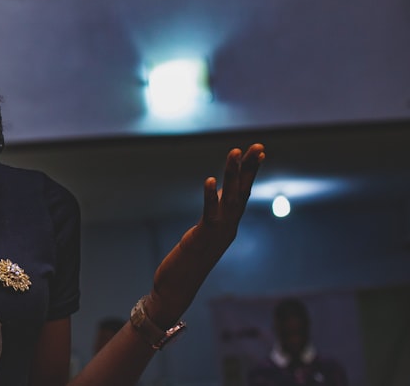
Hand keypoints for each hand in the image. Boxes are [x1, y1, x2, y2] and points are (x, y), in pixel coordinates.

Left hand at [146, 143, 264, 325]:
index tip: (259, 151)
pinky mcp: (201, 238)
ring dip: (233, 175)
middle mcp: (228, 227)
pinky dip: (211, 197)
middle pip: (242, 192)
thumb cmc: (187, 262)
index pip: (243, 192)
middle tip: (258, 146)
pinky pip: (210, 214)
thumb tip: (219, 198)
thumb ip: (214, 216)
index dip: (251, 171)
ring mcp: (217, 233)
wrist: (177, 288)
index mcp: (228, 224)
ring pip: (229, 199)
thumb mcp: (203, 234)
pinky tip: (212, 181)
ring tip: (235, 152)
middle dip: (250, 168)